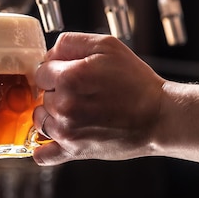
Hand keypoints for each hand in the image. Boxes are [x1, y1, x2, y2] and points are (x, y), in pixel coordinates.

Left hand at [32, 32, 165, 165]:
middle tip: (83, 91)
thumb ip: (71, 42)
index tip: (72, 73)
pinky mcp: (73, 151)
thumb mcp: (107, 45)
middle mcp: (63, 105)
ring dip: (52, 115)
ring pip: (40, 120)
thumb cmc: (136, 81)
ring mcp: (66, 131)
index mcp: (68, 77)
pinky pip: (42, 155)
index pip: (41, 71)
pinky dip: (43, 148)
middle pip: (41, 95)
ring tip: (76, 111)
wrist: (158, 116)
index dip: (56, 69)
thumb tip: (49, 54)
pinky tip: (54, 137)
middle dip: (56, 91)